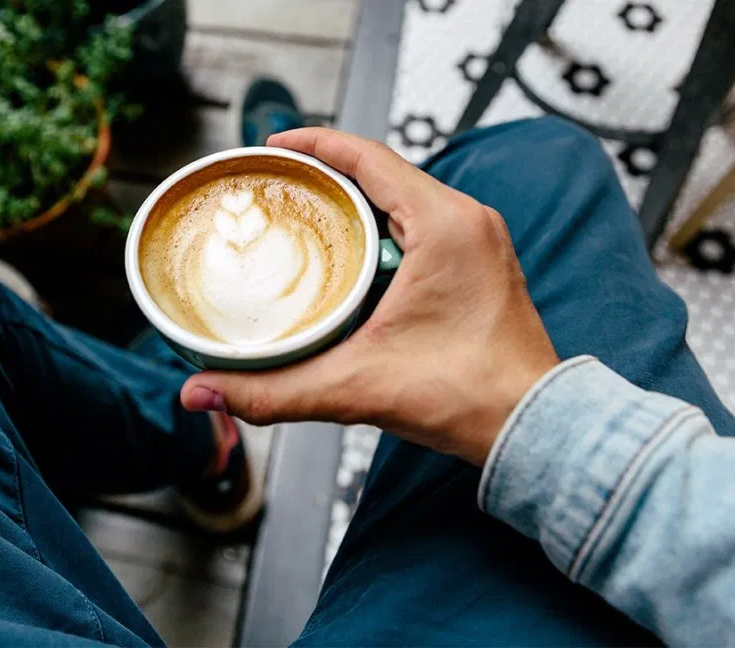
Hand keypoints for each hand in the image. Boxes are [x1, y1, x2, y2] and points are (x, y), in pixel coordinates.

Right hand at [180, 128, 558, 465]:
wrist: (532, 427)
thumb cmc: (468, 398)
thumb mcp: (355, 388)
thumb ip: (272, 391)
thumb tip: (202, 392)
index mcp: (443, 225)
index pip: (369, 157)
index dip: (314, 144)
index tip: (272, 146)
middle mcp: (466, 220)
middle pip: (382, 172)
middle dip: (325, 172)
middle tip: (274, 185)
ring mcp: (477, 239)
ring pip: (402, 197)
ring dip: (353, 199)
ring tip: (301, 212)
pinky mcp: (478, 263)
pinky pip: (421, 222)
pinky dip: (380, 224)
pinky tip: (347, 251)